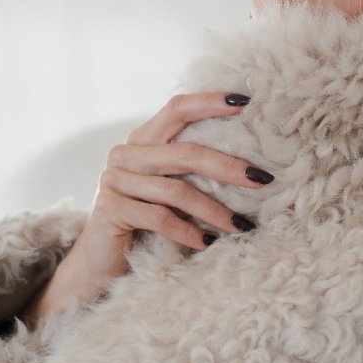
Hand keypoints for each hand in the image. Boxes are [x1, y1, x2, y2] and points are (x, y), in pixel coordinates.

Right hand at [21, 93, 269, 324]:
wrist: (100, 260)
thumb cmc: (145, 221)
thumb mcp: (168, 188)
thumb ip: (190, 169)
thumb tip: (251, 165)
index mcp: (143, 139)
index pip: (178, 108)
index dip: (211, 102)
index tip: (246, 102)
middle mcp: (125, 153)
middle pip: (184, 152)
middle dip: (228, 166)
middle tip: (262, 180)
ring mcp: (114, 180)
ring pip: (176, 191)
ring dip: (214, 210)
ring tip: (241, 225)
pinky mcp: (109, 209)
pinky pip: (159, 218)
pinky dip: (189, 232)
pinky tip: (207, 242)